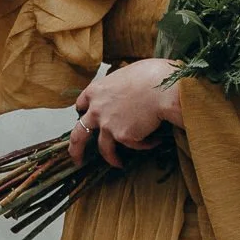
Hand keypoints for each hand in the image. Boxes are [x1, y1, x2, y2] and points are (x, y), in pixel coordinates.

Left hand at [69, 60, 183, 169]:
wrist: (163, 89)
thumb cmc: (151, 75)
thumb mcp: (126, 75)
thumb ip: (118, 88)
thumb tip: (126, 94)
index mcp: (96, 91)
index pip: (81, 104)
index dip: (84, 112)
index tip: (85, 118)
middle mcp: (96, 110)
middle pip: (79, 134)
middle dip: (76, 149)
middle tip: (78, 159)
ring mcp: (107, 125)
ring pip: (104, 148)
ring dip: (111, 158)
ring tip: (119, 164)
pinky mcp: (123, 136)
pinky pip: (134, 145)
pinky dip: (145, 144)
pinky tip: (156, 140)